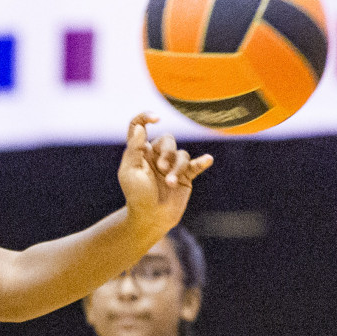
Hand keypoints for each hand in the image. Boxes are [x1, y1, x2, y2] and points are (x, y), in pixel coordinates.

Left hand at [116, 112, 212, 233]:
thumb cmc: (137, 196)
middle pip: (167, 140)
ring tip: (169, 182)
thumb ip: (134, 149)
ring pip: (181, 154)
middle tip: (160, 168)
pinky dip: (202, 161)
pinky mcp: (186, 176)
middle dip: (166, 152)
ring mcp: (172, 165)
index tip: (156, 119)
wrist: (151, 218)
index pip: (139, 126)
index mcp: (140, 152)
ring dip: (176, 167)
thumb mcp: (130, 172)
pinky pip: (196, 164)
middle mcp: (156, 156)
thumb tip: (140, 128)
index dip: (145, 117)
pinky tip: (207, 159)